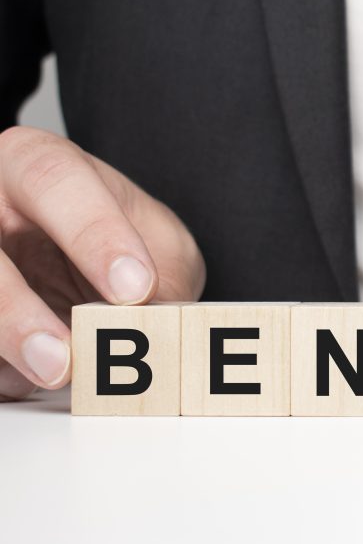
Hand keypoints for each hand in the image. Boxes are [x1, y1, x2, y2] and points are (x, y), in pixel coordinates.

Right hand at [0, 126, 204, 399]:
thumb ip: (165, 278)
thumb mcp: (158, 243)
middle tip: (65, 357)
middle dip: (17, 309)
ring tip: (54, 373)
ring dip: (6, 339)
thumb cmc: (122, 238)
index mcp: (35, 164)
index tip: (135, 288)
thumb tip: (164, 328)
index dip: (95, 235)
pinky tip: (26, 379)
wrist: (90, 262)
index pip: (56, 183)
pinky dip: (0, 368)